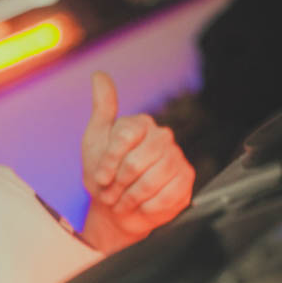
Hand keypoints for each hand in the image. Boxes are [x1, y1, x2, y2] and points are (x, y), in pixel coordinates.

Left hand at [81, 71, 194, 238]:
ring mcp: (177, 158)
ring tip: (122, 199)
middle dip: (118, 183)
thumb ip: (102, 109)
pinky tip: (141, 205)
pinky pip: (164, 197)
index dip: (109, 161)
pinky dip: (146, 207)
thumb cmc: (105, 173)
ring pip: (149, 182)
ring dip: (129, 197)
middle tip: (111, 191)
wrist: (118, 207)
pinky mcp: (186, 181)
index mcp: (141, 124)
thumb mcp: (95, 140)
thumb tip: (99, 75)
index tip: (101, 176)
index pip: (124, 137)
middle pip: (135, 163)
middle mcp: (162, 137)